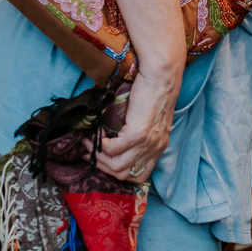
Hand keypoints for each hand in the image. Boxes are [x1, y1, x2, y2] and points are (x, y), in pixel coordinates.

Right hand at [91, 67, 180, 182]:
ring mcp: (147, 142)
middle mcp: (155, 148)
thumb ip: (139, 135)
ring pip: (116, 166)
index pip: (138, 175)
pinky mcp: (138, 133)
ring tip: (90, 142)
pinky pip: (112, 149)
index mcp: (159, 146)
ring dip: (98, 156)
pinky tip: (98, 133)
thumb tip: (114, 144)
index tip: (103, 159)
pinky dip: (101, 144)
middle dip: (102, 165)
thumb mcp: (150, 120)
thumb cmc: (153, 92)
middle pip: (123, 174)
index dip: (116, 170)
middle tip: (90, 150)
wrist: (161, 75)